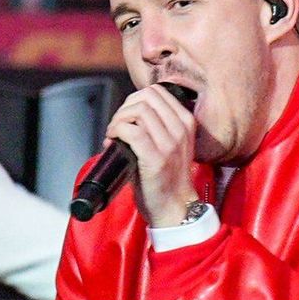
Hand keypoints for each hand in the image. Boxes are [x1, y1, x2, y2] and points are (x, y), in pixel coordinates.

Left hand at [112, 79, 204, 228]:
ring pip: (138, 111)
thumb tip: (128, 113)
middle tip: (117, 125)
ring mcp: (170, 144)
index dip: (134, 99)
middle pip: (146, 97)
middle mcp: (180, 130)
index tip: (127, 116)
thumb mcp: (172, 144)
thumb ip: (157, 125)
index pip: (157, 92)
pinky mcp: (156, 158)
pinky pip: (132, 131)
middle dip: (125, 107)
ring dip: (118, 119)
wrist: (175, 208)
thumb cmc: (168, 178)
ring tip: (114, 134)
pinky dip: (116, 131)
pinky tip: (112, 141)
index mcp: (186, 123)